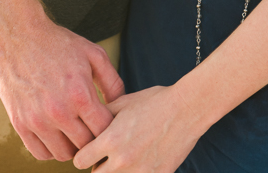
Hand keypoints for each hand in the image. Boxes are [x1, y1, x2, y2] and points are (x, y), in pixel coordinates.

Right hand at [0, 13, 124, 160]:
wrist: (19, 38)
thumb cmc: (58, 45)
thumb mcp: (93, 54)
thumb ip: (112, 81)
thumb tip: (120, 104)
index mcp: (80, 95)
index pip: (103, 130)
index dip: (109, 127)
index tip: (106, 119)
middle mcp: (59, 112)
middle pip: (85, 145)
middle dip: (93, 137)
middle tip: (92, 125)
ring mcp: (37, 121)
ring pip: (63, 154)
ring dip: (73, 146)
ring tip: (75, 129)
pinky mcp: (20, 124)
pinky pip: (40, 153)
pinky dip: (51, 148)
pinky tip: (56, 132)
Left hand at [73, 85, 202, 172]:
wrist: (187, 109)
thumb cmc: (157, 102)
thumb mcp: (125, 102)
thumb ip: (103, 115)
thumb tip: (89, 123)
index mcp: (111, 140)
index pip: (81, 161)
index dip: (85, 154)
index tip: (92, 150)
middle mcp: (122, 160)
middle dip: (98, 166)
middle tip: (108, 156)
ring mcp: (139, 172)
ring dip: (116, 171)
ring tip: (125, 159)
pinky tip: (141, 162)